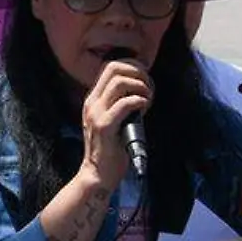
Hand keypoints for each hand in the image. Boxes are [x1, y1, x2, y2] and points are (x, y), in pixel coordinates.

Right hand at [79, 56, 151, 188]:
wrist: (98, 174)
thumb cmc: (111, 149)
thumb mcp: (113, 121)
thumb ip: (121, 104)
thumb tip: (142, 90)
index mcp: (93, 99)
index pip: (109, 66)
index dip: (131, 66)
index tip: (145, 78)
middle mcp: (92, 103)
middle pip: (114, 67)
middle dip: (137, 72)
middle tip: (149, 87)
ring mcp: (96, 114)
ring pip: (119, 82)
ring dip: (140, 86)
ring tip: (148, 98)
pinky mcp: (105, 126)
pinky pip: (125, 104)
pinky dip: (140, 101)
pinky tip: (145, 108)